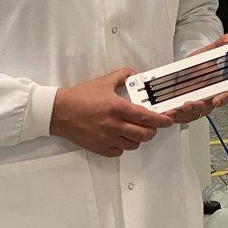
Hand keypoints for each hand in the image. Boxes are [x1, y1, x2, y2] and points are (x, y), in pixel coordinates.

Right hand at [50, 68, 173, 156]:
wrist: (59, 111)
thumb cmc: (81, 96)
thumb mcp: (104, 80)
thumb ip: (124, 75)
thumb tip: (139, 76)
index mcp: (116, 107)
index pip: (146, 117)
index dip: (161, 120)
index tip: (168, 120)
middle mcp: (113, 125)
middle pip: (144, 134)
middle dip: (152, 130)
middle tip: (151, 125)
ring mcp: (106, 139)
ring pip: (133, 144)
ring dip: (138, 138)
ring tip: (134, 129)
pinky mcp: (99, 148)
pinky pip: (119, 151)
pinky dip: (123, 145)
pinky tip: (120, 136)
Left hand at [166, 32, 227, 123]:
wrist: (179, 73)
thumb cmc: (196, 67)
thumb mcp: (206, 53)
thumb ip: (219, 46)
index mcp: (216, 87)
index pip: (224, 96)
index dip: (222, 98)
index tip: (217, 99)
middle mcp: (207, 99)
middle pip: (206, 107)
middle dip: (198, 107)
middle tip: (190, 103)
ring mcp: (195, 106)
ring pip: (192, 113)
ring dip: (185, 111)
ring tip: (178, 106)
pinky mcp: (182, 111)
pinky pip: (179, 116)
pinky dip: (174, 115)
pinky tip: (168, 111)